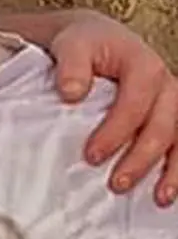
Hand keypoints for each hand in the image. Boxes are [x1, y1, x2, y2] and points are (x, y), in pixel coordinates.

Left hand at [50, 12, 177, 204]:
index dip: (115, 132)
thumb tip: (72, 93)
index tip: (92, 156)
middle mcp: (167, 85)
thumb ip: (72, 66)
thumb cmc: (85, 45)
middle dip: (141, 159)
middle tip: (116, 184)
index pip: (134, 104)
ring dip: (174, 171)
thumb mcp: (72, 45)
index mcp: (145, 66)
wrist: (97, 40)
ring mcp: (174, 103)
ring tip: (159, 198)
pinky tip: (169, 191)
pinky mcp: (173, 117)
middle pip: (162, 127)